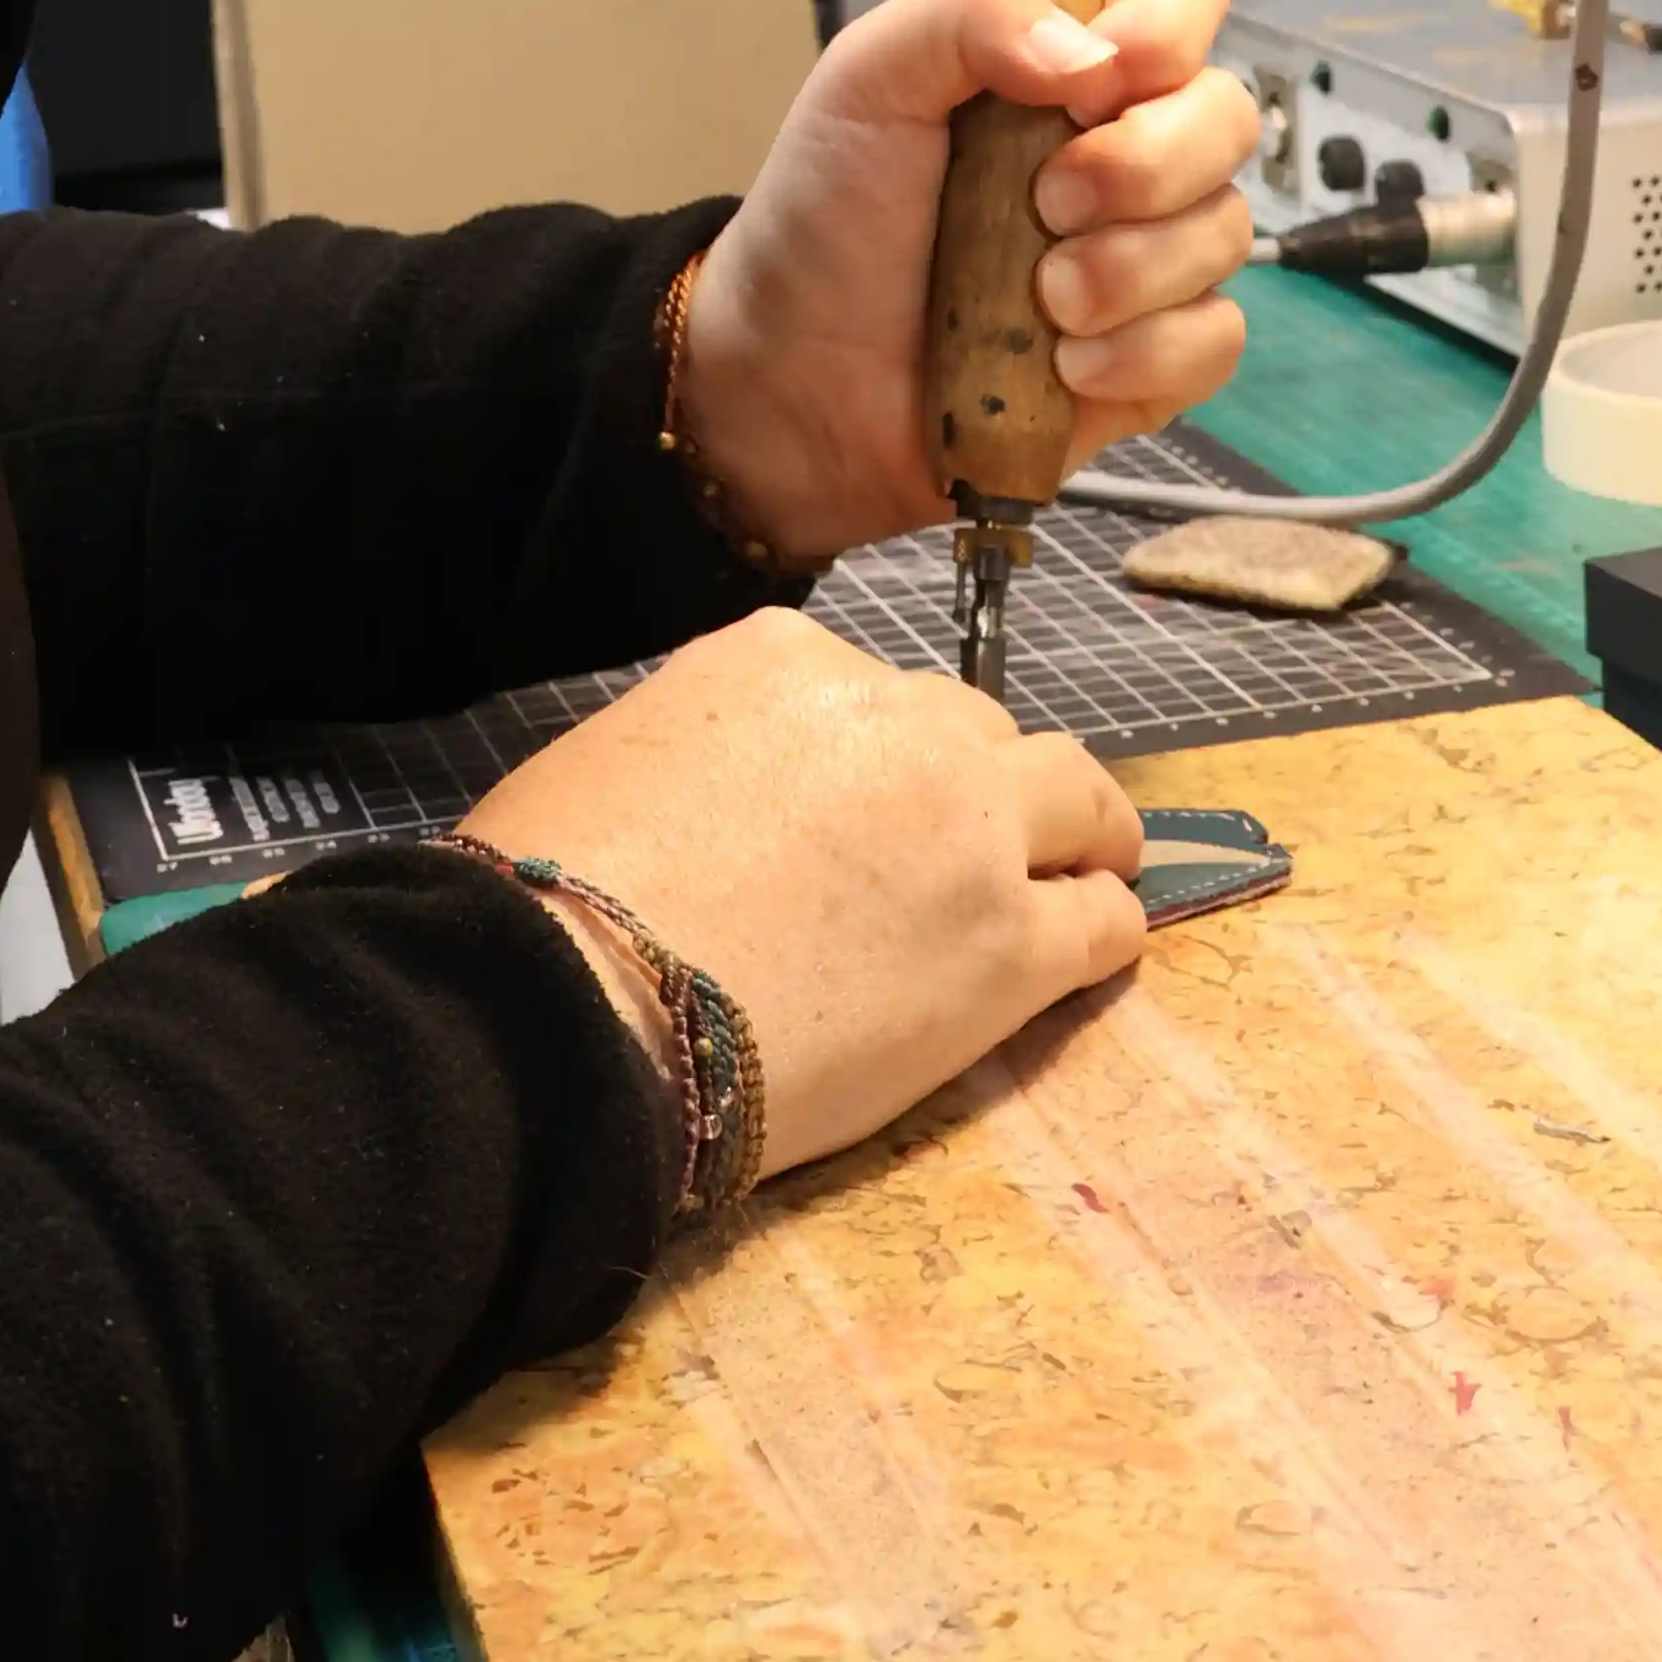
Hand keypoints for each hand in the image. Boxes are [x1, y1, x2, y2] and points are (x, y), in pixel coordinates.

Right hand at [461, 610, 1143, 1177]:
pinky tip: (1092, 954)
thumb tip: (734, 803)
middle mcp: (898, 717)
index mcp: (793, 660)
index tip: (867, 820)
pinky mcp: (1010, 946)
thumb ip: (716, 746)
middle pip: (979, 735)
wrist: (577, 1002)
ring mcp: (968, 828)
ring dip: (1080, 835)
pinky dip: (1104, 927)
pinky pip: (1102, 920)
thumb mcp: (628, 750)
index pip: (875, 696)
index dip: (879, 763)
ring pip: (1076, 797)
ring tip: (1082, 880)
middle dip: (975, 790)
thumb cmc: (557, 889)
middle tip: (957, 862)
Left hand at [679, 0, 1255, 565]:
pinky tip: (1063, 365)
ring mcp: (1149, 251)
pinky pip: (1215, 339)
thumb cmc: (829, 215)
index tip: (1098, 78)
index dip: (1167, 25)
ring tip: (1039, 301)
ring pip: (1227, 231)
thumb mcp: (867, 77)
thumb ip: (970, 12)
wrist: (794, 379)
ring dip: (1130, 270)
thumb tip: (1093, 54)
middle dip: (1145, 164)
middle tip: (1046, 203)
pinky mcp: (1156, 354)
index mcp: (1067, 57)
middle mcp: (1125, 142)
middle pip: (1228, 116)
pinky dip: (1142, 354)